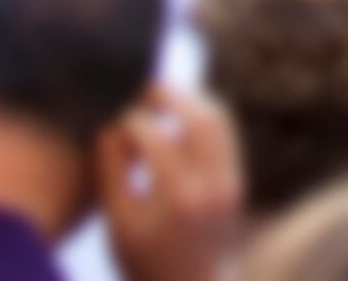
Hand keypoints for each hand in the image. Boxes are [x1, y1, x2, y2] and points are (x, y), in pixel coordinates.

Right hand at [95, 85, 243, 280]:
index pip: (156, 137)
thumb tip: (110, 124)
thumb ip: (112, 172)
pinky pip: (224, 135)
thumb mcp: (118, 222)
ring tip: (158, 97)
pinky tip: (176, 118)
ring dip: (190, 101)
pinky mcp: (237, 182)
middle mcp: (213, 186)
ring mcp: (231, 183)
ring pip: (218, 120)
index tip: (114, 112)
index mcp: (179, 198)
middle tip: (143, 86)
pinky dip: (203, 118)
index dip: (132, 119)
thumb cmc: (143, 261)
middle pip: (199, 118)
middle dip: (170, 96)